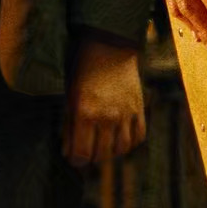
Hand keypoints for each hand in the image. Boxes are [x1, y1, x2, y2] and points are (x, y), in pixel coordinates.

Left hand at [63, 32, 147, 169]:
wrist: (108, 46)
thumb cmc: (83, 70)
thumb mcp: (70, 96)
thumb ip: (69, 125)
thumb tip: (67, 151)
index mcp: (85, 113)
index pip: (82, 153)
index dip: (76, 161)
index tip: (74, 158)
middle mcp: (107, 117)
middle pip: (101, 155)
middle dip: (91, 158)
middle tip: (86, 153)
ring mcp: (126, 114)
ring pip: (121, 149)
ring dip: (111, 153)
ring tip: (103, 148)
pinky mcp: (138, 108)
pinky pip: (138, 136)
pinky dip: (130, 143)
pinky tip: (120, 139)